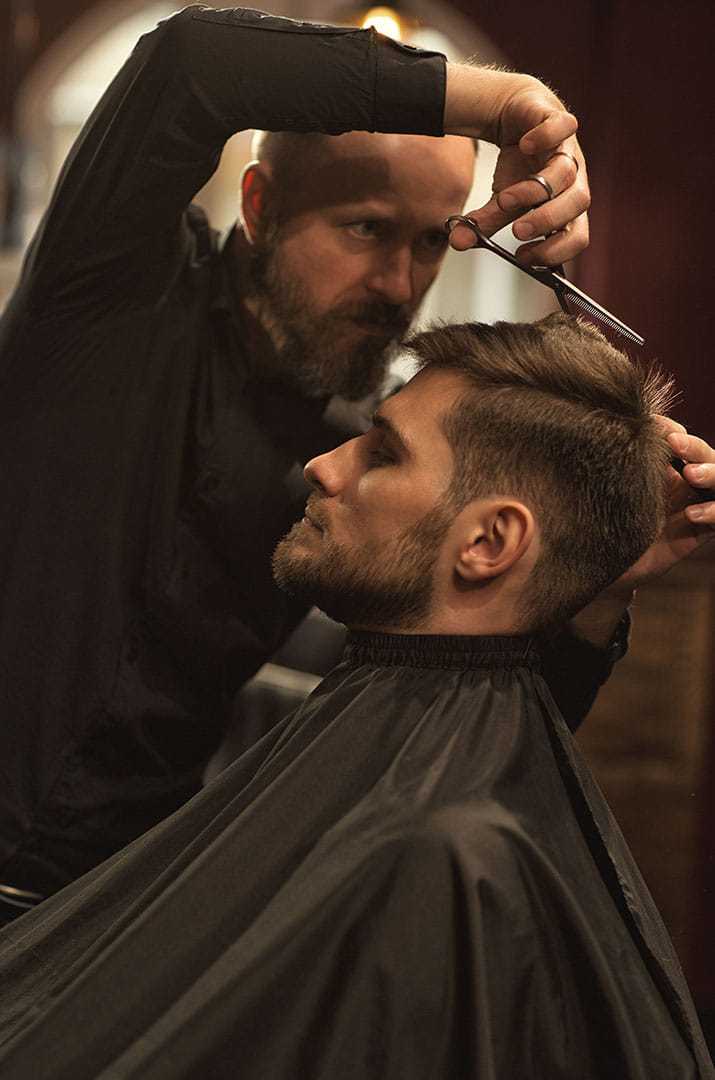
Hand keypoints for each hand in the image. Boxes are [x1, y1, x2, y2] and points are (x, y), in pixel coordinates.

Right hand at [444, 65, 589, 265]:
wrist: (518, 117)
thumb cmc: (517, 166)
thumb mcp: (500, 201)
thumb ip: (483, 223)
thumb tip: (456, 242)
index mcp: (566, 205)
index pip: (577, 234)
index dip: (556, 250)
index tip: (524, 258)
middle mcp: (574, 179)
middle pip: (578, 203)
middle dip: (547, 221)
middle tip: (517, 232)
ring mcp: (568, 148)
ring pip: (566, 171)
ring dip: (534, 190)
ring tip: (504, 200)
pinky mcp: (558, 120)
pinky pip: (563, 126)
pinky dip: (545, 137)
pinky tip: (524, 145)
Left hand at [569, 419, 714, 647]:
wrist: (596, 565)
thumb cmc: (596, 519)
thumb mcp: (605, 486)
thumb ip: (615, 460)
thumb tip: (612, 422)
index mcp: (663, 467)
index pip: (681, 440)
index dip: (673, 430)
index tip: (656, 426)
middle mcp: (683, 484)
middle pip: (707, 457)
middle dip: (696, 448)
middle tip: (676, 444)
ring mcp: (692, 507)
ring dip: (711, 474)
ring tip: (691, 475)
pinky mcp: (695, 534)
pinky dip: (713, 512)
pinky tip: (692, 513)